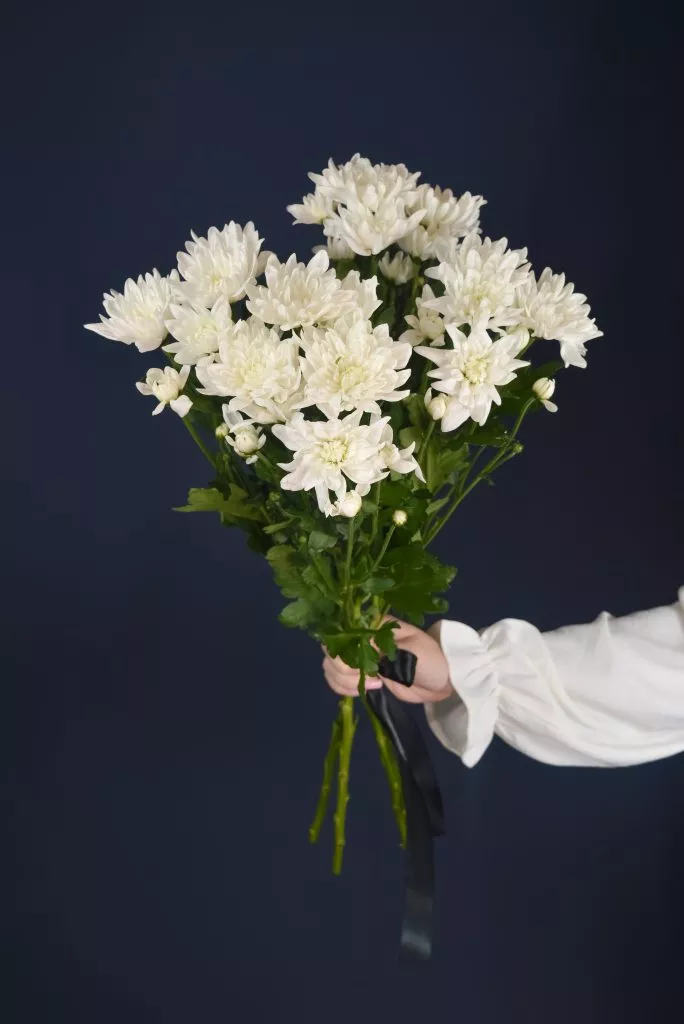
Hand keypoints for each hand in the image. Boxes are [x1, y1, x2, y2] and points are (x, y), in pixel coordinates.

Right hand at [322, 617, 453, 704]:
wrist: (441, 680)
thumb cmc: (430, 660)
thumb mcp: (411, 651)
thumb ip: (384, 651)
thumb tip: (358, 653)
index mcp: (372, 625)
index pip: (342, 632)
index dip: (343, 651)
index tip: (363, 666)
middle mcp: (360, 638)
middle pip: (331, 650)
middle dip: (343, 669)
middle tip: (373, 679)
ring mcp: (358, 656)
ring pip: (329, 666)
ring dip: (342, 680)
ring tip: (373, 685)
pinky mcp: (360, 674)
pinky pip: (337, 680)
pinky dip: (341, 688)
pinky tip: (362, 691)